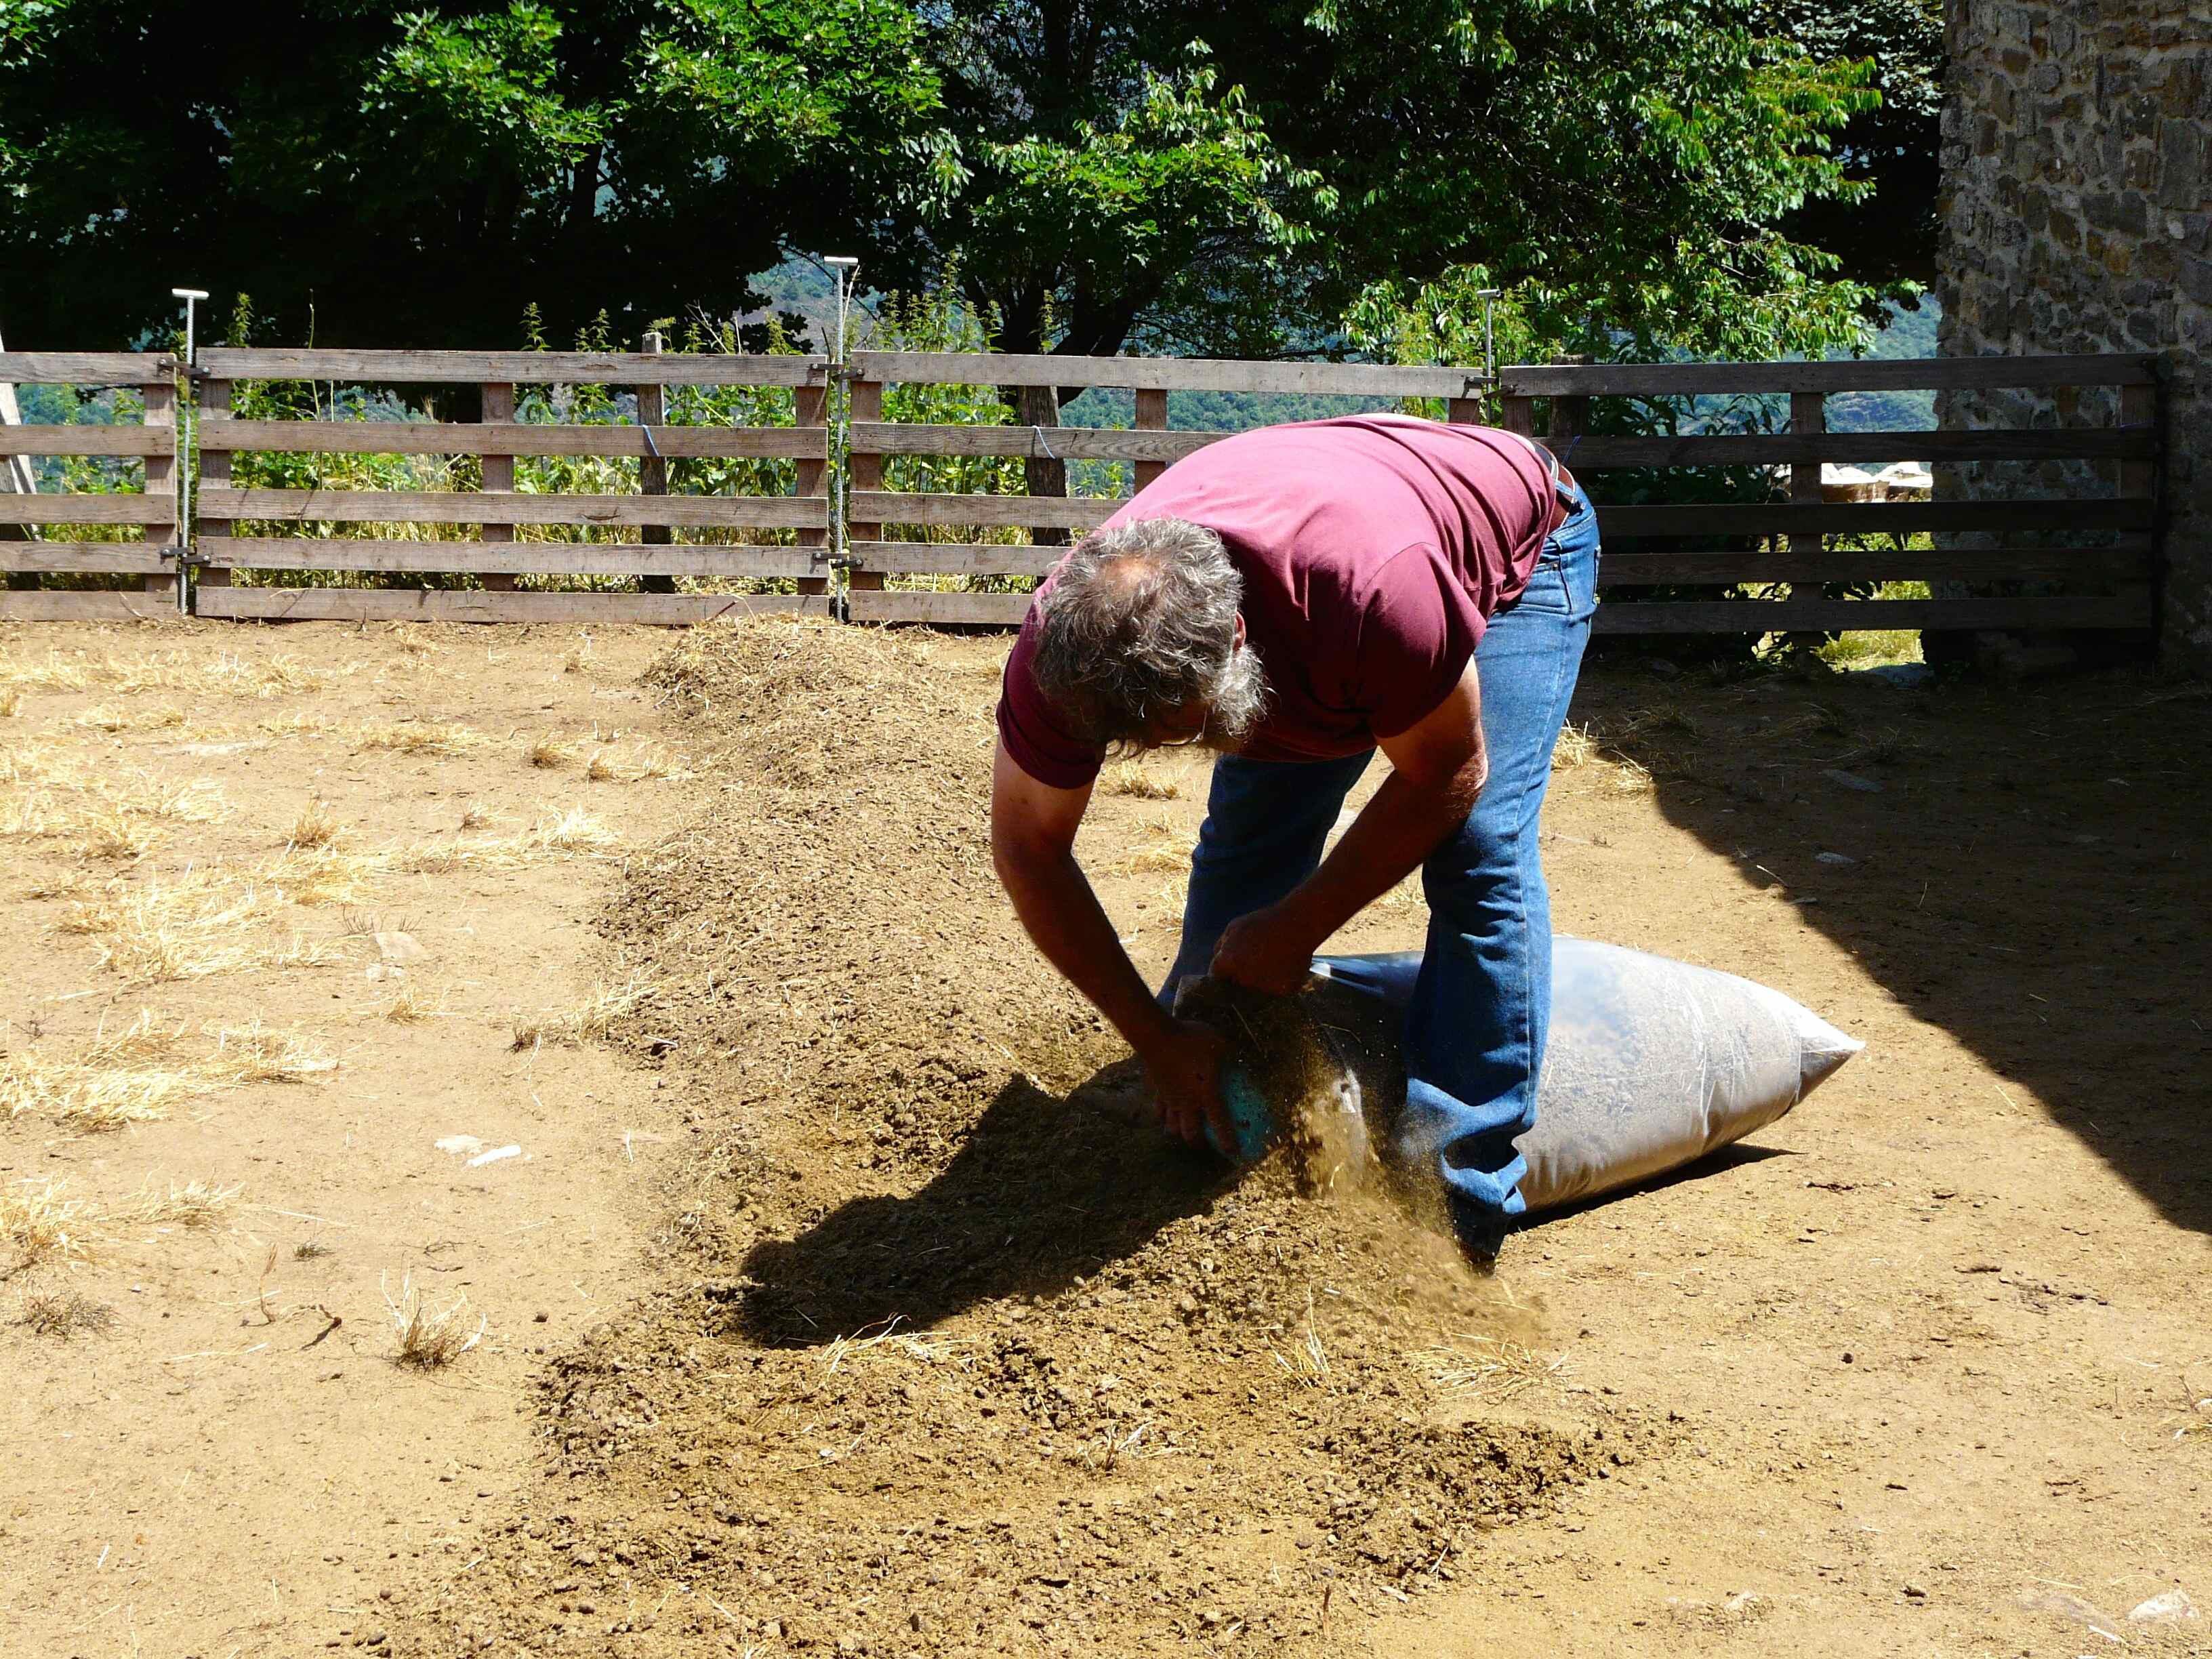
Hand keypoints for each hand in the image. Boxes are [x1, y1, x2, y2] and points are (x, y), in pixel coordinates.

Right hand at [1138, 1018, 1234, 1150]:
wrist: (1157, 1036)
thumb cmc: (1191, 1040)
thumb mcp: (1219, 1045)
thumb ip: (1230, 1055)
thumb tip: (1239, 1056)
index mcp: (1206, 1094)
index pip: (1219, 1124)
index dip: (1227, 1141)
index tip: (1233, 1152)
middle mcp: (1187, 1102)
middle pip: (1190, 1133)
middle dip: (1197, 1142)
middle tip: (1204, 1143)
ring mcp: (1169, 1099)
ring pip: (1171, 1126)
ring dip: (1178, 1132)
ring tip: (1183, 1131)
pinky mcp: (1156, 1091)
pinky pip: (1158, 1110)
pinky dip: (1162, 1116)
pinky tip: (1165, 1113)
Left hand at [1209, 903, 1317, 997]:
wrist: (1298, 924)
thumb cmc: (1265, 922)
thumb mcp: (1235, 926)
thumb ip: (1221, 946)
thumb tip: (1216, 960)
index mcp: (1229, 962)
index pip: (1216, 977)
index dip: (1222, 972)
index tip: (1228, 969)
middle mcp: (1244, 979)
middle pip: (1235, 985)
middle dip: (1238, 977)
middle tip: (1252, 963)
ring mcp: (1264, 987)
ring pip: (1254, 991)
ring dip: (1257, 982)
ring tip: (1269, 964)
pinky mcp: (1282, 990)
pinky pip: (1274, 991)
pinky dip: (1276, 983)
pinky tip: (1282, 968)